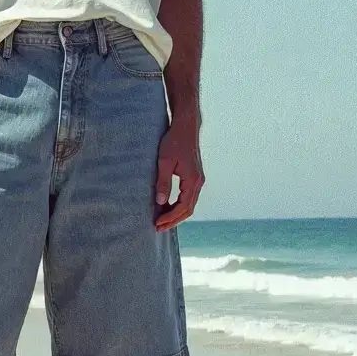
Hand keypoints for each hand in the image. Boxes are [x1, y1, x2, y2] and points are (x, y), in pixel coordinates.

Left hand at [154, 115, 204, 231]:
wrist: (186, 127)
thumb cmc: (174, 142)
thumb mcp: (164, 162)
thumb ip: (163, 182)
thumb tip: (161, 202)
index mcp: (193, 181)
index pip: (183, 207)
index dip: (170, 217)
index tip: (157, 223)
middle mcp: (198, 182)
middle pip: (188, 210)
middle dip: (173, 220)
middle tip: (158, 228)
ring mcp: (198, 180)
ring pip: (189, 204)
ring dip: (176, 214)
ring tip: (161, 220)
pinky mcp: (194, 177)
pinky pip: (188, 197)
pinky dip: (179, 205)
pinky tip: (168, 206)